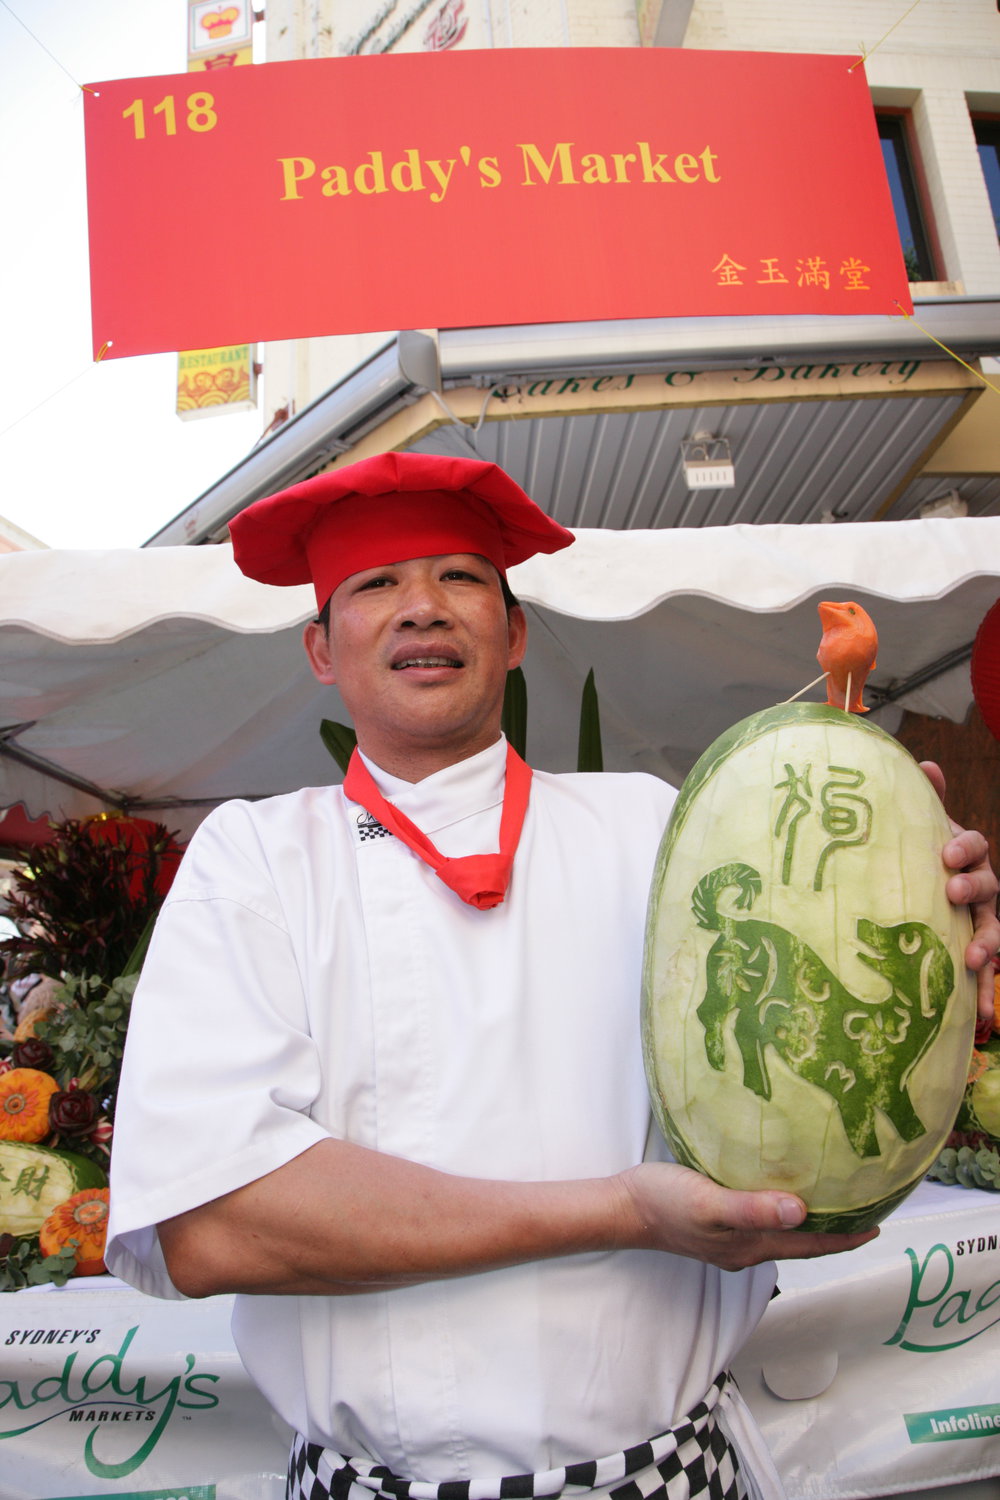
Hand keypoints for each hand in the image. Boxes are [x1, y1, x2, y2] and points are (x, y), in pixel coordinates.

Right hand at [617, 1162, 877, 1270]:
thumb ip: (753, 1208)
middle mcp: (747, 1246)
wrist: (622, 1208)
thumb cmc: (664, 1202)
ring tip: (832, 1196)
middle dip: (834, 1229)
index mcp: (751, 1245)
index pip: (811, 1245)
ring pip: (781, 1232)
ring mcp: (730, 1237)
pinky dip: (780, 1208)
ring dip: (809, 1219)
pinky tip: (778, 1188)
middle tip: (864, 1206)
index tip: (879, 1226)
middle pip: (801, 1242)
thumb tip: (802, 1211)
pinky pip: (760, 1219)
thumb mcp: (708, 1202)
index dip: (846, 1238)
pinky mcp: (715, 1223)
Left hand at [920, 761, 998, 1026]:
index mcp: (965, 855)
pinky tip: (983, 1016)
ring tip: (973, 958)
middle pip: (988, 887)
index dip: (964, 848)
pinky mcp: (975, 953)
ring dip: (987, 944)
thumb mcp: (919, 829)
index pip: (973, 846)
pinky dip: (987, 992)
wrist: (921, 886)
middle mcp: (980, 888)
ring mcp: (981, 921)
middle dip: (974, 889)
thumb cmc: (918, 857)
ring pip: (994, 932)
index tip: (945, 854)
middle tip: (953, 893)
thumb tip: (925, 764)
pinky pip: (987, 974)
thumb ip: (925, 799)